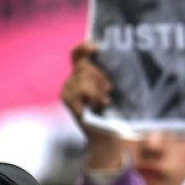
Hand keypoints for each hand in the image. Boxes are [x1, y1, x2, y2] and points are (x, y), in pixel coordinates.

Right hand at [60, 42, 121, 169]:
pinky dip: (93, 95)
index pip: (78, 53)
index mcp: (84, 75)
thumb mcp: (116, 90)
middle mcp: (73, 80)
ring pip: (83, 74)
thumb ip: (111, 74)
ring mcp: (68, 89)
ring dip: (98, 87)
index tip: (97, 48)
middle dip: (100, 75)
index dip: (85, 47)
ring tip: (105, 101)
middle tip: (109, 89)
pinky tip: (99, 104)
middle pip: (84, 64)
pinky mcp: (67, 99)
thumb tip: (117, 57)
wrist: (109, 137)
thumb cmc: (116, 114)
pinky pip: (81, 87)